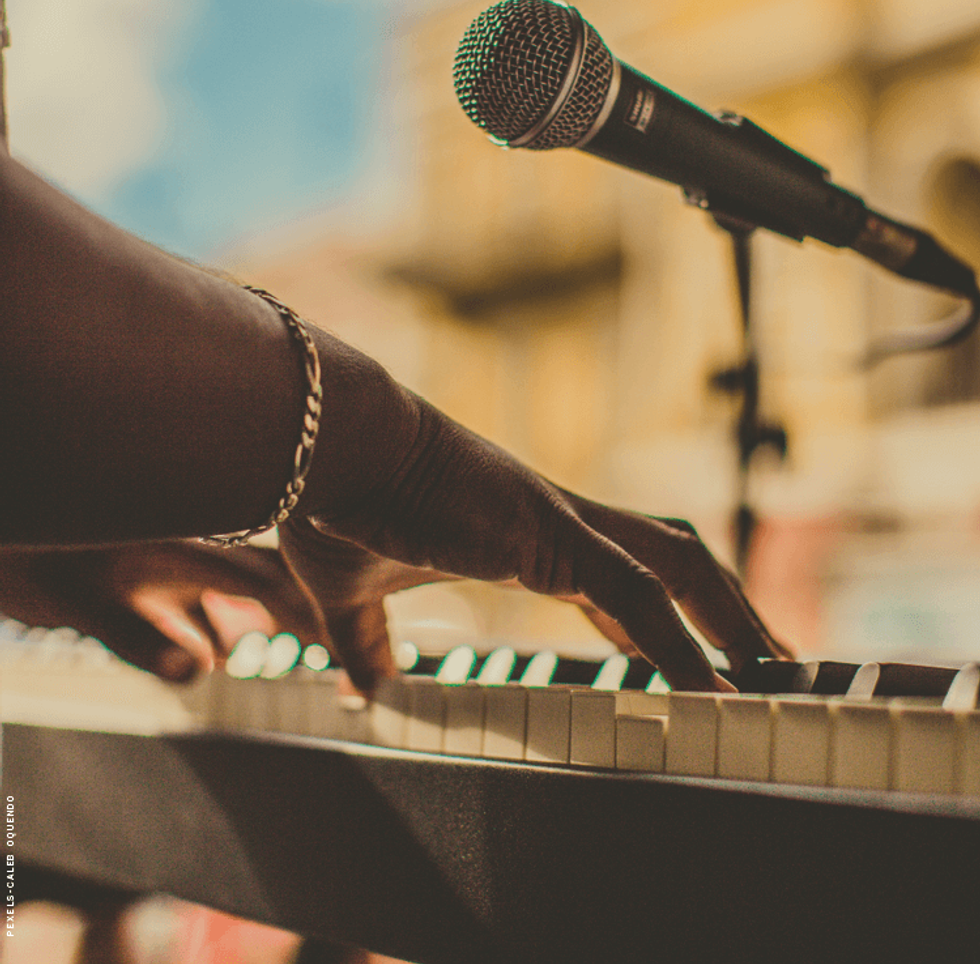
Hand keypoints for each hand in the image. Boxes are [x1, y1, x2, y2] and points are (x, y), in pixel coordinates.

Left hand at [0, 541, 318, 679]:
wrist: (7, 534)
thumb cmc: (39, 567)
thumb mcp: (86, 606)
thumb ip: (141, 640)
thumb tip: (198, 672)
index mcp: (182, 548)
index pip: (259, 576)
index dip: (303, 604)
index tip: (336, 631)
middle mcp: (185, 551)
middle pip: (259, 576)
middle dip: (294, 608)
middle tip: (328, 639)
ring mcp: (168, 565)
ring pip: (231, 590)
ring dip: (254, 619)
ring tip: (281, 649)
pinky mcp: (149, 580)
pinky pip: (198, 603)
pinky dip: (214, 629)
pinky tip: (212, 655)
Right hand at [280, 395, 792, 694]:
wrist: (324, 450)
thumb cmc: (339, 507)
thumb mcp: (352, 597)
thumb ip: (367, 643)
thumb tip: (363, 689)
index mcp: (530, 538)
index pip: (626, 581)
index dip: (673, 621)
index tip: (707, 659)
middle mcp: (562, 524)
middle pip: (676, 561)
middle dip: (730, 610)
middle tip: (776, 661)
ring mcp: (563, 521)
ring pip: (679, 566)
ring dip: (732, 618)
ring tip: (777, 672)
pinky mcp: (549, 530)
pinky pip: (637, 594)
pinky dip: (681, 643)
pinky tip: (712, 692)